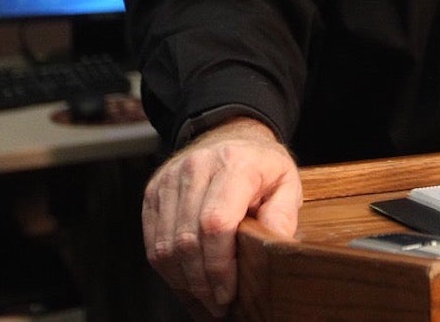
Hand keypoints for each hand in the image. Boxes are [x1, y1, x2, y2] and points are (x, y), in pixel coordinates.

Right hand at [142, 116, 301, 317]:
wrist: (229, 134)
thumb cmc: (260, 165)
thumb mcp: (286, 182)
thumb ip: (284, 213)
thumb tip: (274, 245)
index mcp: (234, 164)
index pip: (216, 223)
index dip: (219, 265)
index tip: (229, 292)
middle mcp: (197, 167)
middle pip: (187, 239)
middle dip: (202, 282)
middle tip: (218, 305)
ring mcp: (170, 179)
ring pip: (165, 246)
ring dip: (184, 282)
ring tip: (204, 300)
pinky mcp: (153, 192)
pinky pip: (153, 242)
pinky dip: (168, 270)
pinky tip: (187, 283)